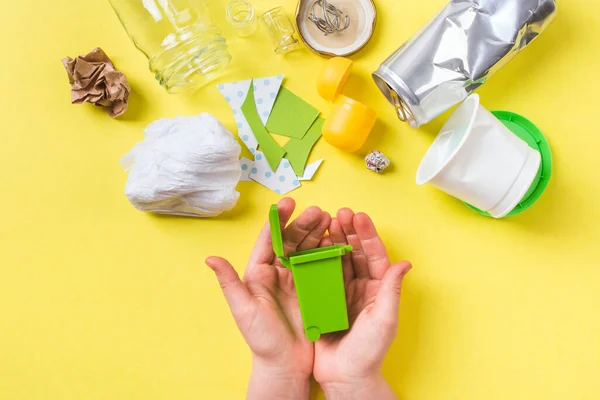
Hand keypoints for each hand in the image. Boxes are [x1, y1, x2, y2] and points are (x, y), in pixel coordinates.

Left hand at [206, 198, 330, 399]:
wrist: (286, 365)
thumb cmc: (261, 340)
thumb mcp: (244, 310)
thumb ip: (230, 283)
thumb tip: (210, 258)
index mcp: (259, 273)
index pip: (269, 241)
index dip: (278, 221)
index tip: (288, 203)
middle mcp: (278, 272)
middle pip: (292, 241)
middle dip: (304, 224)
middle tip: (318, 211)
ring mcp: (298, 280)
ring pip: (308, 249)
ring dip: (318, 233)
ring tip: (330, 219)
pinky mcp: (314, 289)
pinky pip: (322, 266)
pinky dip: (329, 252)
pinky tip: (337, 241)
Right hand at [314, 208, 410, 399]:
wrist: (345, 376)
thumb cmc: (369, 352)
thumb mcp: (384, 319)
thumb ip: (391, 290)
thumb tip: (405, 263)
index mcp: (378, 289)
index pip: (375, 256)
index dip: (367, 235)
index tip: (359, 217)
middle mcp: (361, 287)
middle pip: (356, 253)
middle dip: (348, 232)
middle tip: (339, 213)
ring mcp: (342, 291)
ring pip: (339, 259)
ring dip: (333, 240)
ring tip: (326, 222)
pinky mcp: (325, 298)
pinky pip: (322, 273)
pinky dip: (318, 257)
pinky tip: (312, 244)